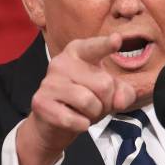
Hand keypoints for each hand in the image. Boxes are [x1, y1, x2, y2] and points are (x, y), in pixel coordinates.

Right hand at [16, 33, 135, 164]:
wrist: (54, 123)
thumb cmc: (84, 101)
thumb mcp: (109, 93)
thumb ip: (123, 93)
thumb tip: (119, 101)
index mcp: (79, 52)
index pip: (95, 47)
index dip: (106, 45)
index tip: (117, 39)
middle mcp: (62, 62)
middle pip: (104, 85)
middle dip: (106, 102)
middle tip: (94, 104)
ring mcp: (49, 81)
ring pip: (88, 101)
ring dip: (94, 114)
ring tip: (84, 112)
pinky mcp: (41, 101)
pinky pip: (74, 119)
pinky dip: (81, 125)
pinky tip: (74, 121)